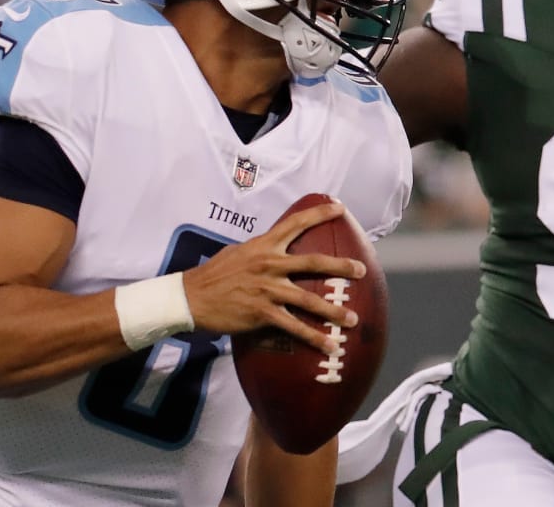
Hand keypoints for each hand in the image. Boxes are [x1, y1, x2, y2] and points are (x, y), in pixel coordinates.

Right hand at [182, 200, 362, 353]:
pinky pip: (294, 327)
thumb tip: (277, 246)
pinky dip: (314, 337)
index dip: (319, 213)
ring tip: (352, 319)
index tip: (340, 207)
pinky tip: (329, 345)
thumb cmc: (215, 274)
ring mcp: (267, 289)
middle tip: (362, 270)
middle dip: (341, 267)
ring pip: (309, 299)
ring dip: (333, 311)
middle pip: (313, 262)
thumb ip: (261, 249)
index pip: (295, 223)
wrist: (191, 297)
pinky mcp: (262, 313)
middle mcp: (269, 264)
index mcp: (264, 245)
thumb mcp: (239, 252)